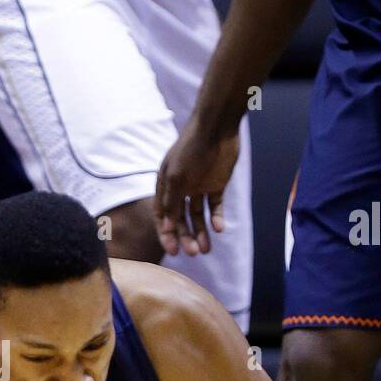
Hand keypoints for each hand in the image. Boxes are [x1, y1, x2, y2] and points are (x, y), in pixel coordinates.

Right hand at [154, 125, 238, 256]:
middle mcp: (180, 190)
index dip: (166, 234)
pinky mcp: (216, 185)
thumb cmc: (190, 149)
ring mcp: (198, 188)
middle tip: (194, 253)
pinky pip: (214, 207)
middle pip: (180, 220)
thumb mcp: (176, 178)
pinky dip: (216, 218)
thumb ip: (171, 203)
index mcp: (165, 187)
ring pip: (197, 217)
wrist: (216, 128)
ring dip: (200, 233)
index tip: (173, 251)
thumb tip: (166, 228)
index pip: (163, 217)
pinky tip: (218, 228)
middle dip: (186, 237)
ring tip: (206, 248)